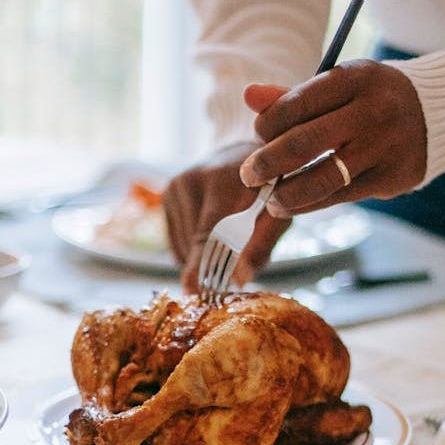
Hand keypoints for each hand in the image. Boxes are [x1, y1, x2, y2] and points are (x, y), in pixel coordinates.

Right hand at [162, 141, 291, 292]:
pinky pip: (175, 242)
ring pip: (182, 246)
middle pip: (194, 243)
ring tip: (225, 242)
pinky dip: (191, 251)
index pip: (208, 231)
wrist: (246, 154)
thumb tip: (239, 280)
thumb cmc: (268, 189)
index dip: (201, 263)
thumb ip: (260, 247)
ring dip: (202, 258)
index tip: (192, 289)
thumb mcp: (277, 215)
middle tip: (232, 271)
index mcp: (222, 182)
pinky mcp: (166, 194)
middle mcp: (191, 180)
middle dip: (211, 266)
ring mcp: (175, 186)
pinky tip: (210, 237)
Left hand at [239, 60, 426, 216]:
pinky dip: (311, 204)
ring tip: (270, 200)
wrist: (434, 114)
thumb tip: (249, 96)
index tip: (257, 137)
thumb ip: (293, 95)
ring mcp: (385, 146)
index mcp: (355, 78)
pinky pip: (342, 196)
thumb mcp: (338, 86)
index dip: (268, 124)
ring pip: (324, 177)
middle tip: (248, 176)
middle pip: (306, 141)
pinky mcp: (392, 177)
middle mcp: (373, 111)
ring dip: (288, 193)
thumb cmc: (371, 99)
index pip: (298, 103)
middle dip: (269, 162)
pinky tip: (293, 206)